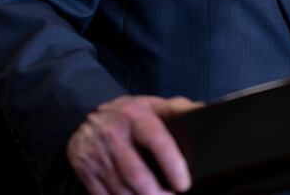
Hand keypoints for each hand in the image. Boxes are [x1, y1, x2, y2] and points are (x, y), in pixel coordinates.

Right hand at [67, 95, 200, 193]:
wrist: (83, 117)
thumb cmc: (126, 115)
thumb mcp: (150, 104)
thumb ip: (177, 108)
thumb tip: (206, 110)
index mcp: (134, 116)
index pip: (157, 140)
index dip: (172, 164)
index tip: (183, 184)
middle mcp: (113, 135)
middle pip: (137, 175)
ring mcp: (97, 155)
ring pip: (121, 190)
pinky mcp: (85, 171)